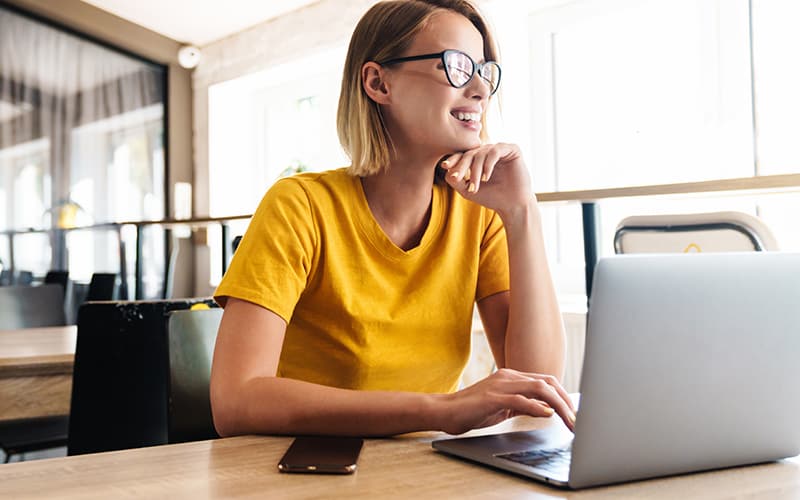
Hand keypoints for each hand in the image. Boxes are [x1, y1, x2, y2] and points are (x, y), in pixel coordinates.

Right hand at [436, 368, 576, 434]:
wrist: (445, 411)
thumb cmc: (472, 410)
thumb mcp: (503, 407)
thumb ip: (523, 405)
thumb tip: (546, 409)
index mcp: (512, 377)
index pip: (546, 382)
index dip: (564, 396)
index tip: (574, 413)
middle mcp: (509, 376)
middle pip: (548, 382)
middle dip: (567, 401)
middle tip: (577, 420)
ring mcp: (501, 384)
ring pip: (539, 388)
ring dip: (559, 405)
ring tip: (569, 421)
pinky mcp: (493, 397)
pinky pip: (520, 399)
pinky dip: (537, 407)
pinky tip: (547, 415)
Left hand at [440, 143, 533, 216]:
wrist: (512, 205)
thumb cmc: (491, 197)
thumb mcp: (467, 190)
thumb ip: (455, 180)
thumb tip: (446, 169)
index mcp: (478, 158)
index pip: (463, 155)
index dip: (453, 160)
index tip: (445, 166)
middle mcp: (488, 152)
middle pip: (470, 153)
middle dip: (462, 167)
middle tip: (457, 178)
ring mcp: (500, 149)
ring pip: (481, 153)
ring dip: (476, 170)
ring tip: (475, 185)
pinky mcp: (512, 149)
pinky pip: (495, 151)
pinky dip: (488, 164)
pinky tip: (486, 177)